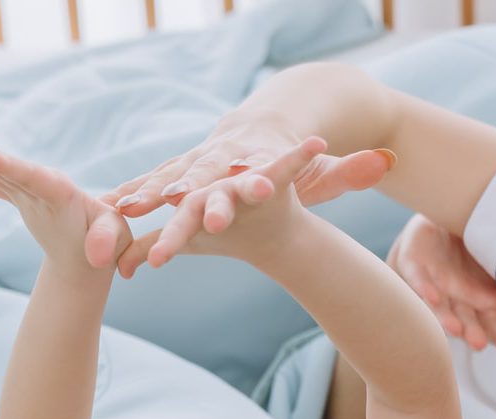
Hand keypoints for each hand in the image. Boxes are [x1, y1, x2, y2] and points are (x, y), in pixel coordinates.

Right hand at [0, 124, 130, 276]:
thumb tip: (97, 257)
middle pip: (4, 164)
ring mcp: (26, 190)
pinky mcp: (18, 197)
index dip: (9, 167)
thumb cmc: (108, 240)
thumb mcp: (115, 239)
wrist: (97, 246)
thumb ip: (106, 240)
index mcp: (61, 191)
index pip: (32, 177)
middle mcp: (39, 184)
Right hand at [103, 113, 394, 221]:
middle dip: (191, 195)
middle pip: (206, 177)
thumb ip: (352, 170)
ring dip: (149, 194)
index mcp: (258, 158)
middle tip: (177, 208)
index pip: (257, 170)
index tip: (251, 191)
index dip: (253, 180)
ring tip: (125, 211)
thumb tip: (387, 162)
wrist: (262, 129)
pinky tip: (108, 209)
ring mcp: (198, 164)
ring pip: (171, 179)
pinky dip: (132, 195)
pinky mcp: (179, 173)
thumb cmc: (293, 159)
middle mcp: (224, 157)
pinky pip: (152, 184)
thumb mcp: (325, 170)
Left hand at [387, 214, 495, 353]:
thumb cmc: (479, 234)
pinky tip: (434, 298)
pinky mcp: (414, 263)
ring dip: (446, 318)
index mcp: (479, 294)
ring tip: (456, 329)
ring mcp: (434, 280)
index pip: (491, 318)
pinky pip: (417, 279)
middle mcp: (455, 293)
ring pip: (438, 305)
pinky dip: (424, 289)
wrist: (448, 206)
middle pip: (464, 317)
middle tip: (480, 343)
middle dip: (472, 330)